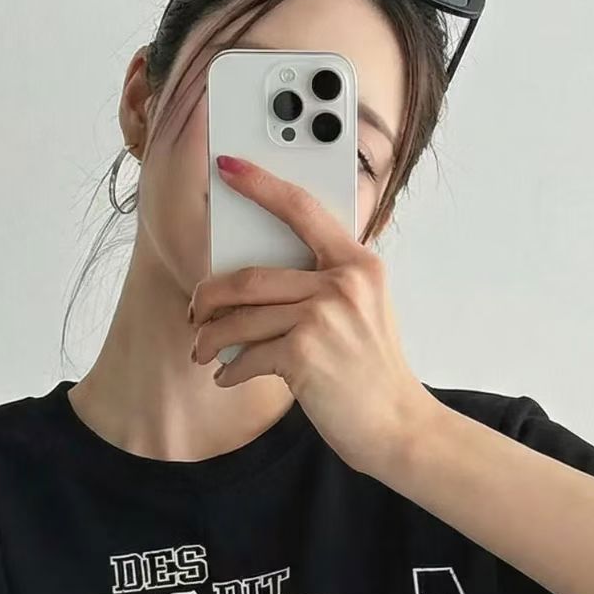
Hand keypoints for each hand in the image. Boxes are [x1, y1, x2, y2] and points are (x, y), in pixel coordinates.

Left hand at [189, 154, 429, 476]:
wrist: (397, 426)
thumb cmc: (372, 372)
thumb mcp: (364, 311)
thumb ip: (326, 283)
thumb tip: (256, 277)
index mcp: (359, 264)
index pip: (302, 209)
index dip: (261, 184)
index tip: (227, 167)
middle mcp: (343, 283)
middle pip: (250, 276)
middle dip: (210, 296)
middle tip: (197, 310)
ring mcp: (324, 317)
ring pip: (240, 318)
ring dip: (211, 339)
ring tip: (203, 351)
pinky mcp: (305, 353)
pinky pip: (247, 355)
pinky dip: (230, 370)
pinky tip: (229, 377)